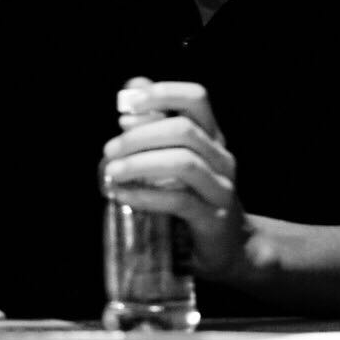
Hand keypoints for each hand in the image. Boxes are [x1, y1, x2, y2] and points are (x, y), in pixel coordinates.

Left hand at [103, 78, 246, 280]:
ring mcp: (221, 188)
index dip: (163, 94)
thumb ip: (156, 130)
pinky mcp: (213, 219)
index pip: (196, 99)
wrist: (229, 246)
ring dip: (141, 163)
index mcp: (212, 136)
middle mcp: (221, 157)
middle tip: (109, 149)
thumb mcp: (177, 160)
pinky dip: (147, 195)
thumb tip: (127, 103)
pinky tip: (123, 195)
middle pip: (184, 130)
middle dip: (141, 135)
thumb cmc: (194, 197)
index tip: (129, 104)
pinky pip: (179, 201)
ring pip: (183, 163)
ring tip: (112, 171)